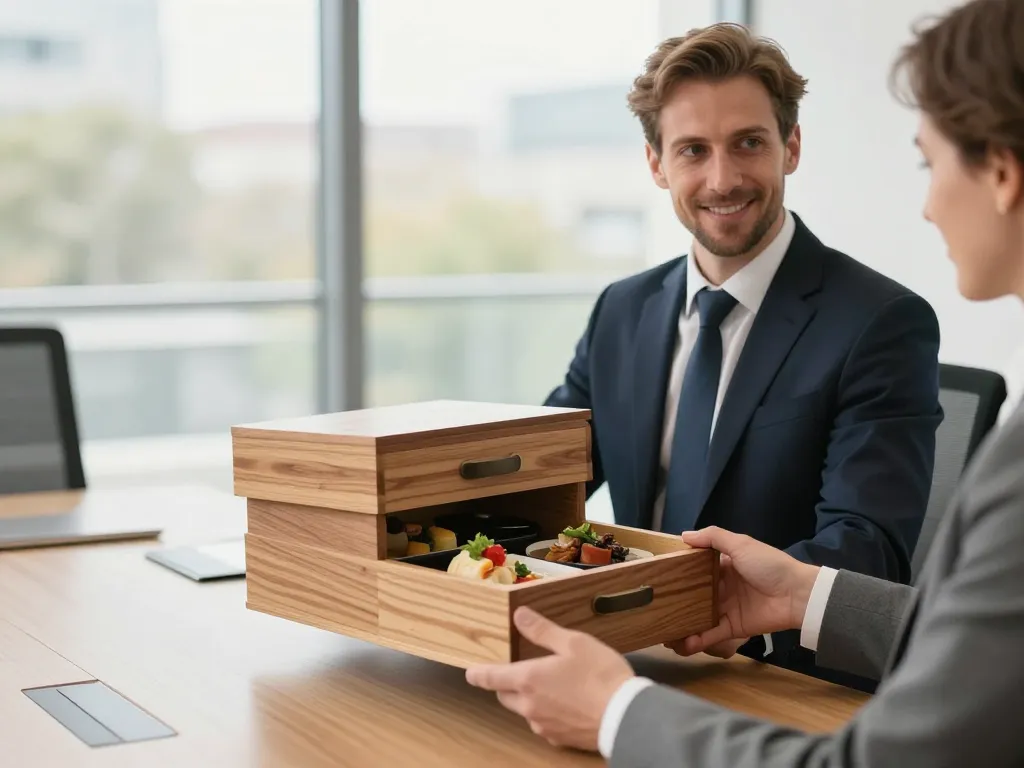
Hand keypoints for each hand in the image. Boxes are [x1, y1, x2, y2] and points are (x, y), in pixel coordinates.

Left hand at [465, 607, 633, 750]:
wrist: (626, 715)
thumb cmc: (600, 675)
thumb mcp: (572, 642)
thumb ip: (542, 630)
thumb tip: (519, 616)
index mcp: (528, 679)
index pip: (490, 678)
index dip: (478, 673)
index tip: (470, 671)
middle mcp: (529, 706)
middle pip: (505, 696)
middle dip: (506, 684)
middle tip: (519, 671)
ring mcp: (543, 726)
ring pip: (524, 711)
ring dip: (529, 699)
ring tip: (551, 686)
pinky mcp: (559, 739)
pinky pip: (543, 724)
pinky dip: (547, 713)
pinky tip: (566, 704)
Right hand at [672, 526, 819, 655]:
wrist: (798, 595)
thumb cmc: (770, 565)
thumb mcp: (741, 544)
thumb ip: (713, 538)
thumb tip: (684, 535)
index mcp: (724, 565)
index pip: (696, 568)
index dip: (679, 572)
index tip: (658, 576)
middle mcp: (722, 587)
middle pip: (694, 595)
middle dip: (676, 601)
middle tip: (653, 608)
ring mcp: (727, 608)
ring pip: (699, 617)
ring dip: (683, 624)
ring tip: (663, 632)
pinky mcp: (734, 627)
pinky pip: (712, 634)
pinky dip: (698, 640)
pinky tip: (683, 644)